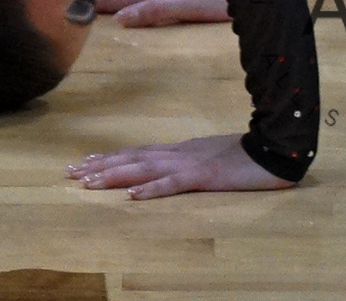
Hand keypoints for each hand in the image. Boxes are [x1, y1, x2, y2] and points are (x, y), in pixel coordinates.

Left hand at [69, 132, 293, 197]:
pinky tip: (132, 198)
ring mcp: (189, 163)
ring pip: (143, 169)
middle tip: (70, 173)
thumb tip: (169, 167)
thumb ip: (190, 161)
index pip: (136, 153)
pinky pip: (172, 184)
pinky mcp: (203, 176)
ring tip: (88, 183)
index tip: (83, 162)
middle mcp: (177, 153)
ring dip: (114, 176)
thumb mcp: (211, 158)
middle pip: (131, 158)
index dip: (109, 158)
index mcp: (179, 150)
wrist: (275, 147)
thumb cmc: (245, 155)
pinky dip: (151, 190)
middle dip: (99, 166)